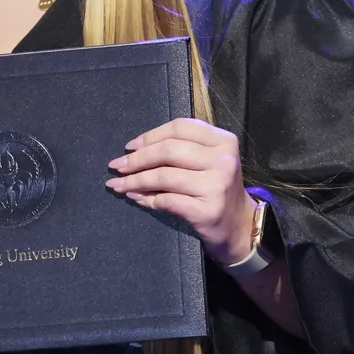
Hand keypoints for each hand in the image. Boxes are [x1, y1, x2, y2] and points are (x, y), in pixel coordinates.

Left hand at [106, 118, 255, 264]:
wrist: (237, 224)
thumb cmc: (214, 187)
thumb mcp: (206, 161)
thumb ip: (178, 149)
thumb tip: (132, 150)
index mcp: (223, 141)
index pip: (180, 128)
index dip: (150, 135)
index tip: (129, 146)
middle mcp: (223, 161)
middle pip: (168, 151)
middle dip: (137, 159)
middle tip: (116, 166)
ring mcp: (217, 185)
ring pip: (164, 176)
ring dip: (135, 180)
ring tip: (118, 184)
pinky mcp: (207, 210)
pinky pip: (166, 200)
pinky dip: (146, 198)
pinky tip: (135, 197)